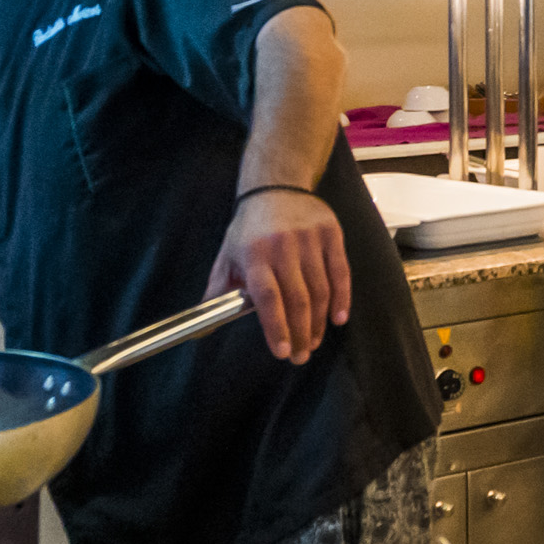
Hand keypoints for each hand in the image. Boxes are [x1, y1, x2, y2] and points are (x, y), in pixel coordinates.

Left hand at [215, 187, 350, 363]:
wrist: (275, 186)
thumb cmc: (249, 228)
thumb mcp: (227, 256)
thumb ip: (218, 293)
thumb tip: (201, 328)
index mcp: (254, 254)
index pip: (267, 296)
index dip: (275, 326)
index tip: (281, 351)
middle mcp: (283, 246)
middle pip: (297, 298)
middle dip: (299, 333)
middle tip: (299, 356)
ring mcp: (310, 240)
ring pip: (320, 290)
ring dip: (318, 323)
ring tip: (312, 342)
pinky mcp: (331, 234)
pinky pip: (340, 273)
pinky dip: (342, 299)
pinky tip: (337, 319)